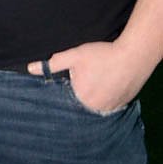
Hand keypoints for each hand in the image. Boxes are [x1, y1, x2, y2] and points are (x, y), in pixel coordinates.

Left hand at [27, 40, 146, 112]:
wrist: (133, 57)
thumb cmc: (102, 55)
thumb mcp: (74, 56)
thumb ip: (53, 63)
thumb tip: (30, 69)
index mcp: (81, 99)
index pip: (66, 100)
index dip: (66, 90)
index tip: (71, 81)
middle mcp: (95, 109)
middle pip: (81, 102)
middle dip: (80, 92)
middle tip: (87, 78)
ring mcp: (110, 109)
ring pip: (95, 104)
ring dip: (93, 96)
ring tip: (96, 81)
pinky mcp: (121, 105)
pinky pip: (108, 104)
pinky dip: (105, 97)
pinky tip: (106, 84)